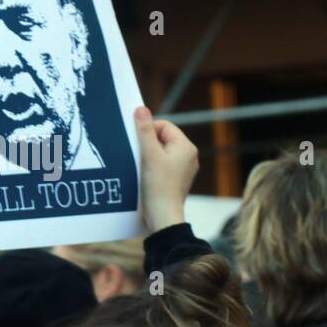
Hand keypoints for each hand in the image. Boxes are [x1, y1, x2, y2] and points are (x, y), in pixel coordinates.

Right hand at [134, 106, 197, 231]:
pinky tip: (145, 177)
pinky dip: (152, 168)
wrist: (163, 217)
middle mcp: (188, 156)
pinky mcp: (176, 180)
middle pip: (162, 139)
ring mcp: (184, 169)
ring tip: (142, 169)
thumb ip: (144, 130)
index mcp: (186, 147)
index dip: (148, 131)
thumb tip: (141, 109)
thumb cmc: (158, 186)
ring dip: (148, 157)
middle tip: (139, 157)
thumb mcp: (149, 154)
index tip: (138, 145)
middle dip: (147, 145)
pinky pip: (163, 166)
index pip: (164, 126)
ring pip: (161, 153)